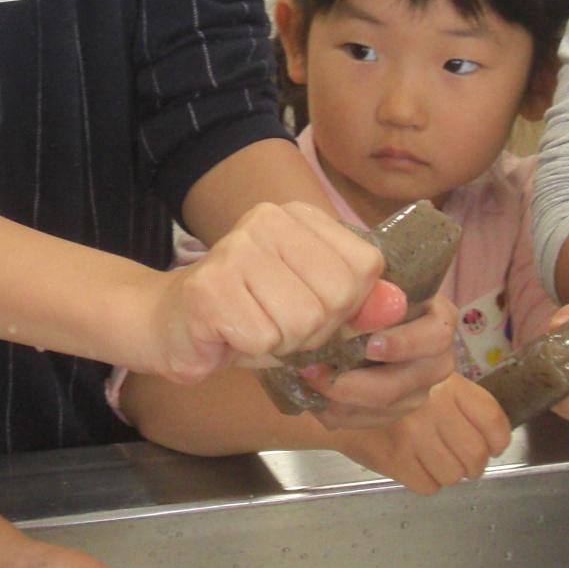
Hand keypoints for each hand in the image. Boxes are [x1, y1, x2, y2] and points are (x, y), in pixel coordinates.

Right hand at [148, 202, 399, 383]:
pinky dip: (251, 351)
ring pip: (302, 321)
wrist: (170, 325)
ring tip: (253, 329)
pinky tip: (229, 336)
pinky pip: (263, 338)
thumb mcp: (314, 305)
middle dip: (315, 331)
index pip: (365, 266)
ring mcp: (235, 250)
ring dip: (281, 344)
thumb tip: (398, 305)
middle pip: (337, 296)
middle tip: (278, 326)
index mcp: (299, 217)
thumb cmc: (248, 315)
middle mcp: (268, 221)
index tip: (313, 309)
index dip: (348, 306)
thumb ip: (359, 303)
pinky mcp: (209, 289)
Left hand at [302, 292, 457, 429]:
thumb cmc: (371, 293)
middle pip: (402, 384)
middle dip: (355, 384)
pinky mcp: (396, 411)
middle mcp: (435, 360)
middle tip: (315, 371)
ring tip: (306, 381)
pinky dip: (337, 413)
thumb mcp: (372, 285)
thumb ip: (368, 293)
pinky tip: (313, 397)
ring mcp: (417, 390)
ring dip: (339, 401)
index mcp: (438, 322)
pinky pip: (367, 421)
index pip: (435, 336)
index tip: (369, 345)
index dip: (403, 344)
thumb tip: (351, 299)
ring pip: (383, 409)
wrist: (365, 317)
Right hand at [342, 375, 510, 494]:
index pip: (491, 420)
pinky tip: (416, 465)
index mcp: (448, 384)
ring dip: (448, 473)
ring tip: (434, 460)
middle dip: (473, 465)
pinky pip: (428, 485)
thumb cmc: (388, 388)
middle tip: (463, 461)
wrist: (338, 397)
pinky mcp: (395, 458)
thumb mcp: (427, 377)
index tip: (492, 447)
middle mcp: (433, 407)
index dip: (498, 441)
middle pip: (475, 455)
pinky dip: (426, 481)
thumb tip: (491, 438)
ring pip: (453, 474)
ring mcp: (413, 434)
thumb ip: (459, 401)